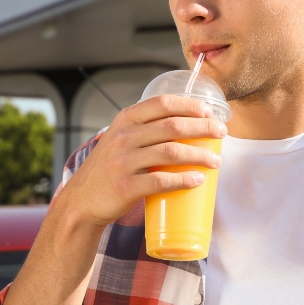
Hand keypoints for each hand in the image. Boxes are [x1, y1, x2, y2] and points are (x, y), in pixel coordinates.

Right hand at [51, 94, 226, 227]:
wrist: (81, 201)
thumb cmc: (109, 169)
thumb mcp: (120, 139)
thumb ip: (145, 129)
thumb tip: (189, 125)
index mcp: (124, 121)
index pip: (162, 103)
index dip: (190, 105)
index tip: (210, 111)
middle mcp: (123, 137)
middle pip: (172, 126)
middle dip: (203, 128)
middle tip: (221, 133)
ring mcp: (123, 162)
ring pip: (171, 153)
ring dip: (199, 156)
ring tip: (217, 161)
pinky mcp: (125, 187)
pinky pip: (160, 182)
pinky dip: (183, 180)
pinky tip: (198, 180)